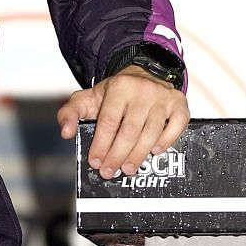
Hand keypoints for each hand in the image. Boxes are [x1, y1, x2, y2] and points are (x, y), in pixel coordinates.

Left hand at [58, 68, 188, 178]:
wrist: (143, 74)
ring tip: (127, 168)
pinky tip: (154, 151)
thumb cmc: (115, 93)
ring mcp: (163, 97)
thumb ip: (70, 112)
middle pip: (130, 131)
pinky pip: (177, 126)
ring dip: (139, 155)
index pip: (109, 121)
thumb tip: (66, 132)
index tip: (95, 161)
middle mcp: (143, 90)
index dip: (101, 145)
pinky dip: (166, 142)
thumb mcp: (88, 97)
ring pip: (152, 132)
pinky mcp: (180, 104)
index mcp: (119, 87)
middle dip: (118, 155)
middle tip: (110, 171)